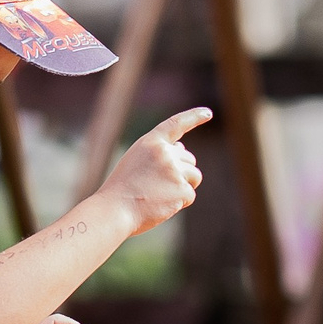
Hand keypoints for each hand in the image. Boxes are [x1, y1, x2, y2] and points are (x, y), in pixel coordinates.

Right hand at [103, 106, 210, 232]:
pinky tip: (161, 204)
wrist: (115, 210)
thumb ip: (158, 153)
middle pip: (189, 159)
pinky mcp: (182, 189)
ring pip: (194, 176)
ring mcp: (174, 170)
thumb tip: (182, 148)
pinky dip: (180, 203)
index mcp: (151, 142)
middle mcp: (164, 152)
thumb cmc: (124, 189)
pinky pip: (190, 195)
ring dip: (184, 186)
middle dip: (182, 172)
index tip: (208, 113)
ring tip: (159, 195)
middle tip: (158, 186)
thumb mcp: (137, 161)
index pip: (176, 124)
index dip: (194, 117)